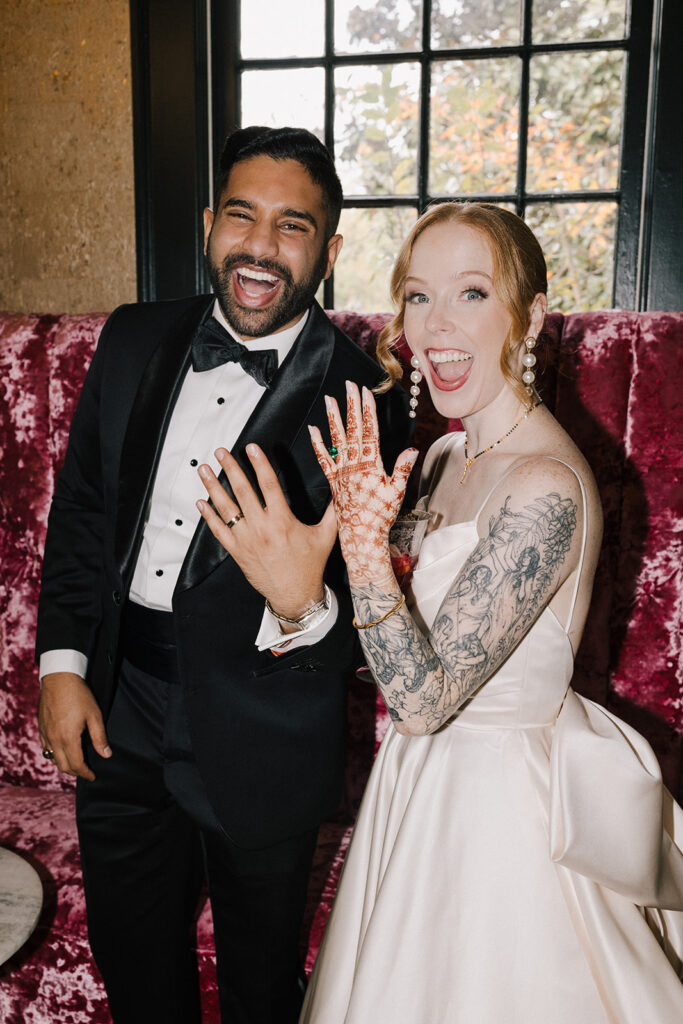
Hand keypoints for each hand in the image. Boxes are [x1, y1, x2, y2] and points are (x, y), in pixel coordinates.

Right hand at [38, 673, 110, 779]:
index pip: (76, 764)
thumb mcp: (94, 715)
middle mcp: (54, 740)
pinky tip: (62, 751)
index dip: (85, 773)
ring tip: (75, 763)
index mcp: (68, 738)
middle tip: (85, 772)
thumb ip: (100, 737)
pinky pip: (46, 748)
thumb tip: (106, 755)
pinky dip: (54, 754)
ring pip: (52, 758)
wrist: (59, 678)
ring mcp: (45, 734)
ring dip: (64, 764)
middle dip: (75, 772)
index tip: (93, 776)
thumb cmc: (79, 695)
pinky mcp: (41, 728)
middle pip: (63, 765)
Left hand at [197, 443, 337, 619]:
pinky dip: (209, 516)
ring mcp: (247, 540)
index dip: (259, 464)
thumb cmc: (310, 566)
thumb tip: (342, 491)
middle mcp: (262, 528)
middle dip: (231, 468)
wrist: (295, 595)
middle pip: (243, 491)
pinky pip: (219, 531)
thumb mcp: (326, 536)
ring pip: (226, 508)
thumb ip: (332, 512)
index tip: (251, 448)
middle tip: (222, 452)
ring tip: (204, 470)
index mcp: (283, 521)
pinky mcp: (237, 552)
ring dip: (213, 487)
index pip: (269, 485)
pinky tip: (201, 503)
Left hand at [309, 381, 417, 585]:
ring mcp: (341, 473)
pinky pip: (323, 460)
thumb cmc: (381, 517)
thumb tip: (411, 449)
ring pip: (336, 441)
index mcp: (371, 466)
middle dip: (351, 406)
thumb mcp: (397, 493)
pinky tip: (313, 430)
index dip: (368, 411)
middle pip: (353, 430)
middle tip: (348, 385)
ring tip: (329, 399)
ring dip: (333, 419)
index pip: (369, 432)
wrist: (361, 538)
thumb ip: (402, 470)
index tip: (366, 392)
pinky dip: (318, 444)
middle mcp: (353, 466)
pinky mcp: (333, 482)